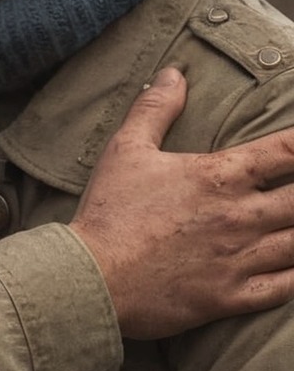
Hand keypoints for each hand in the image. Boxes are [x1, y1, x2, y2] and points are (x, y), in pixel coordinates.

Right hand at [70, 65, 293, 338]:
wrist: (95, 276)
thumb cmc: (110, 210)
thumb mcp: (127, 148)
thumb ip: (156, 108)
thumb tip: (174, 73)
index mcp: (219, 175)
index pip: (285, 151)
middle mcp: (239, 216)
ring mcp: (240, 259)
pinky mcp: (232, 297)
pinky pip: (285, 289)